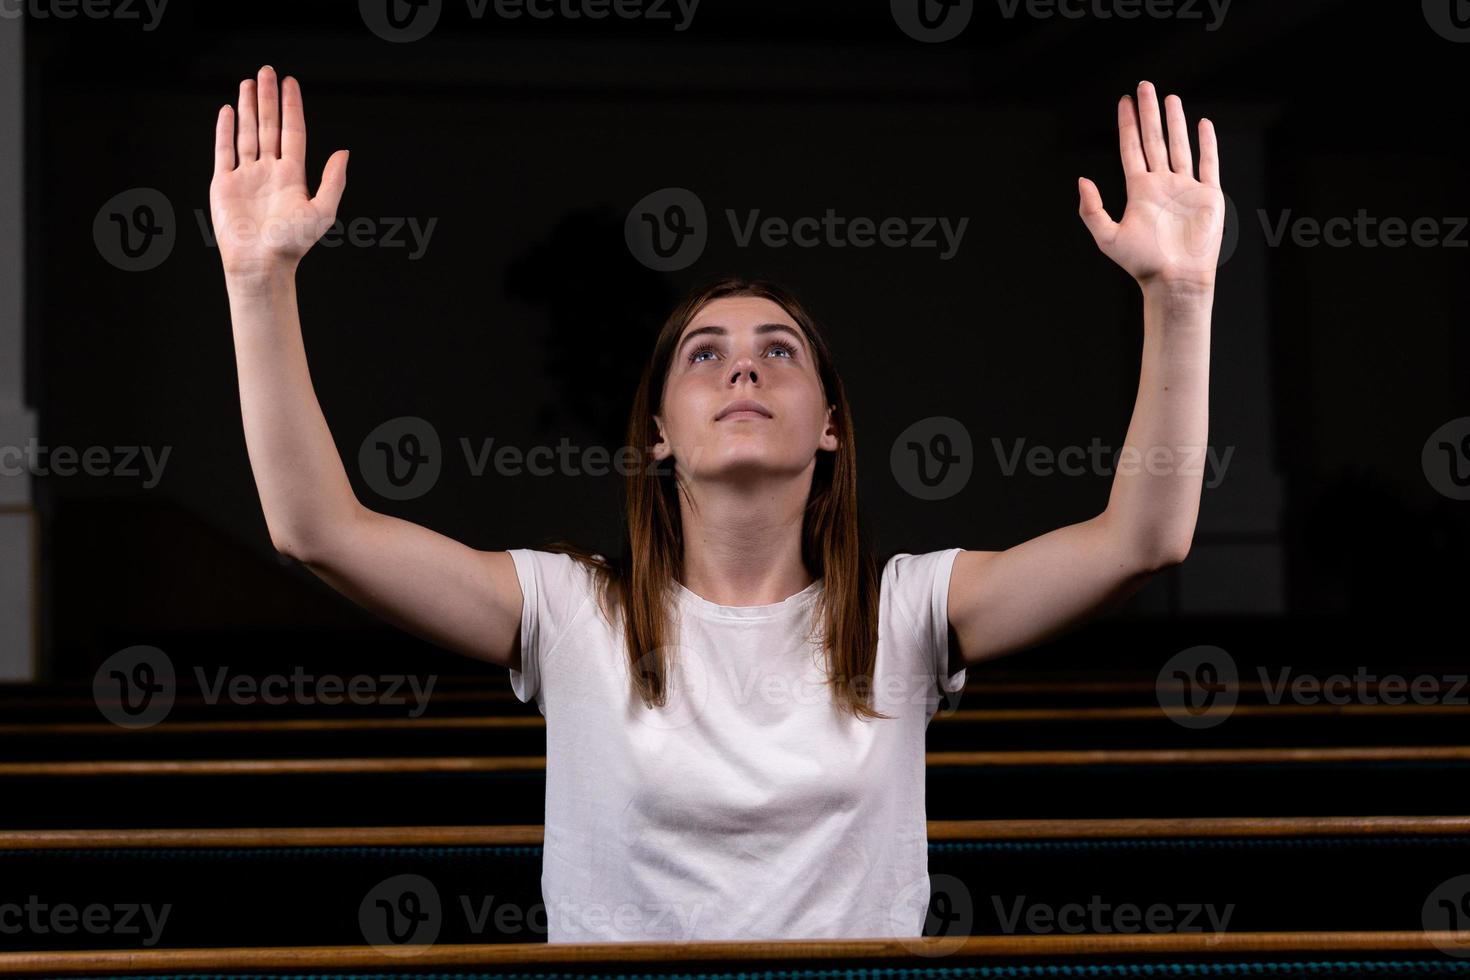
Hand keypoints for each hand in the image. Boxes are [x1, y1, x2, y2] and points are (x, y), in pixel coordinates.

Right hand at [209, 66, 348, 279]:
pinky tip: (228, 111)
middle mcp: (270, 171)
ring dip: (248, 108)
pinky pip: (225, 151)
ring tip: (248, 83)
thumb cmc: (293, 243)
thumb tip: (343, 152)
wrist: (261, 264)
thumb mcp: (323, 211)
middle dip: (268, 98)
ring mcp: (247, 176)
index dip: (292, 107)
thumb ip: (334, 181)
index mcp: (293, 175)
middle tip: (267, 71)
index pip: (293, 132)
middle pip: (269, 126)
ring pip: (248, 133)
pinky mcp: (225, 184)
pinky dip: (225, 131)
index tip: (290, 82)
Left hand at [1078, 80, 1223, 293]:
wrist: (1175, 280)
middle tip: (1144, 86)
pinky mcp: (1207, 195)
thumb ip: (1092, 209)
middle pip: (1154, 140)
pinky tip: (1202, 124)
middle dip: (1149, 113)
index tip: (1124, 102)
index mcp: (1139, 191)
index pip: (1131, 149)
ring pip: (1179, 146)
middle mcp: (1161, 185)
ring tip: (1170, 98)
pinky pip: (1208, 163)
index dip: (1128, 125)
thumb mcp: (1107, 237)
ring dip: (1175, 122)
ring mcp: (1185, 188)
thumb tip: (1081, 180)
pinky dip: (1206, 143)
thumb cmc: (1142, 264)